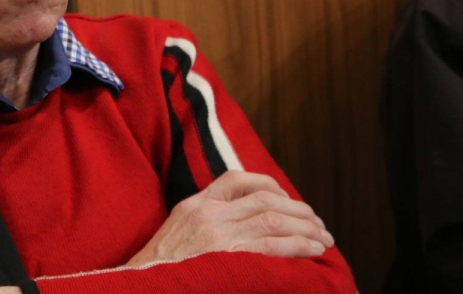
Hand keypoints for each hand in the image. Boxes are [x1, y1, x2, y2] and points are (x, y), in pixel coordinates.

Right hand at [126, 170, 333, 266]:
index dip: (270, 186)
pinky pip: (273, 245)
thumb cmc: (160, 270)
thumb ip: (201, 224)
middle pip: (264, 198)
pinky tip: (314, 251)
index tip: (287, 201)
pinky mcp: (228, 258)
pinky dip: (299, 245)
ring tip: (324, 239)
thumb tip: (237, 226)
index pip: (236, 179)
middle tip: (318, 224)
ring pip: (273, 218)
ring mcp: (217, 235)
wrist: (139, 288)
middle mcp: (207, 214)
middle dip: (298, 210)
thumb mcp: (174, 235)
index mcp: (193, 205)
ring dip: (306, 227)